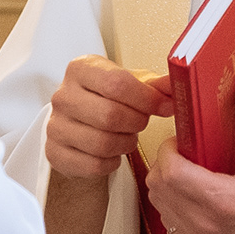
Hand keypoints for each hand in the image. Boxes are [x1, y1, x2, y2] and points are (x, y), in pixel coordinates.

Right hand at [45, 55, 173, 179]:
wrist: (78, 120)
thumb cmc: (107, 98)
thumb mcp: (131, 83)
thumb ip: (156, 84)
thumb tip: (179, 83)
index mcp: (81, 69)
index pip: (116, 83)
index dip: (146, 98)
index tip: (163, 106)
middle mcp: (62, 96)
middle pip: (110, 115)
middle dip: (136, 123)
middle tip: (141, 122)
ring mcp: (55, 126)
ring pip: (102, 143)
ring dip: (125, 143)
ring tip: (127, 136)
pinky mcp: (55, 152)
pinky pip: (93, 164)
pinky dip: (112, 162)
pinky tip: (113, 152)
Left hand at [146, 68, 234, 233]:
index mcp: (224, 203)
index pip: (170, 173)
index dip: (170, 151)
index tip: (184, 142)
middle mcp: (207, 228)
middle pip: (158, 188)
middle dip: (166, 164)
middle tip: (188, 154)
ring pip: (159, 205)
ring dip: (168, 185)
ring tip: (193, 174)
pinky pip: (169, 222)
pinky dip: (175, 205)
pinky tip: (196, 195)